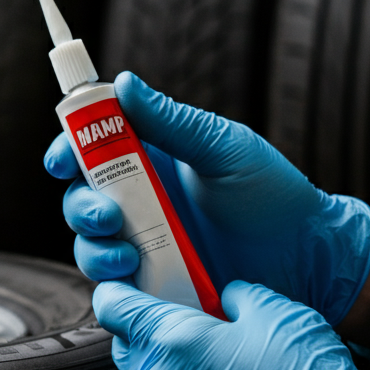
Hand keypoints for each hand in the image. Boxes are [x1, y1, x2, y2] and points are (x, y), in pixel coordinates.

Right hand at [45, 73, 369, 328]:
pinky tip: (134, 278)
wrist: (307, 259)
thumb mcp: (223, 150)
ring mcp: (145, 245)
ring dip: (94, 248)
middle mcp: (141, 202)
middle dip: (80, 207)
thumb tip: (123, 85)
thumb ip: (172, 121)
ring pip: (90, 244)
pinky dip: (111, 282)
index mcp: (152, 160)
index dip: (68, 150)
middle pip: (81, 199)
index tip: (62, 160)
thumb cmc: (273, 197)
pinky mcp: (153, 285)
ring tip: (127, 254)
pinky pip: (113, 285)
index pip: (92, 149)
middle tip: (107, 216)